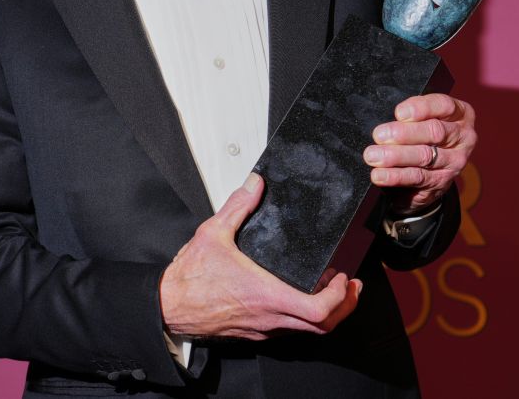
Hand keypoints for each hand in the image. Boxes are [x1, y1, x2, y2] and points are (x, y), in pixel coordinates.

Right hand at [159, 173, 361, 339]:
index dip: (340, 297)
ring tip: (332, 291)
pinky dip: (304, 318)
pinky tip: (300, 298)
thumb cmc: (189, 278)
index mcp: (266, 296)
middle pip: (323, 327)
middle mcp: (269, 319)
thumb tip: (255, 184)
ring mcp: (262, 330)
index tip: (344, 278)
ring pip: (307, 332)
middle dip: (345, 306)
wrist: (167, 307)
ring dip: (326, 314)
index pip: (319, 310)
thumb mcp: (213, 233)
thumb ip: (238, 206)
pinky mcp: (253, 334)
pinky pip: (289, 331)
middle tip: (351, 287)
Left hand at [365, 93, 476, 214]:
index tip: (399, 113)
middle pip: (434, 131)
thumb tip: (386, 123)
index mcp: (460, 114)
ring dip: (395, 156)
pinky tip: (380, 174)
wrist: (431, 171)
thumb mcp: (422, 119)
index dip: (421, 108)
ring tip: (373, 155)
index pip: (443, 105)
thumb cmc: (422, 135)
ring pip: (425, 156)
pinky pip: (418, 177)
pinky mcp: (443, 181)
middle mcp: (463, 136)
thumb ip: (410, 117)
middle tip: (379, 135)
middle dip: (403, 133)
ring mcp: (455, 160)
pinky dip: (396, 176)